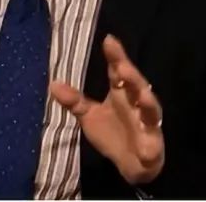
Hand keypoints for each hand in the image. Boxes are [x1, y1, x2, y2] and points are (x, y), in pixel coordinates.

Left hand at [50, 35, 163, 184]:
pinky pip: (152, 145)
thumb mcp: (88, 116)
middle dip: (131, 76)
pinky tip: (145, 147)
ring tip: (141, 95)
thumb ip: (74, 100)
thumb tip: (53, 83)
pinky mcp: (152, 146)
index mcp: (121, 93)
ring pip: (151, 111)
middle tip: (122, 66)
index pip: (118, 71)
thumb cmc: (111, 133)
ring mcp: (147, 124)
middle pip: (136, 85)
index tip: (109, 40)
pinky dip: (150, 146)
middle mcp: (136, 104)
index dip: (115, 56)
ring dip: (147, 102)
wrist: (130, 165)